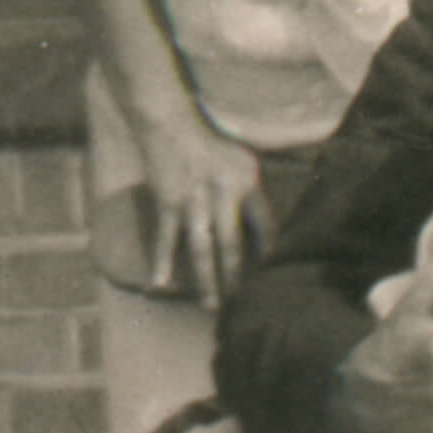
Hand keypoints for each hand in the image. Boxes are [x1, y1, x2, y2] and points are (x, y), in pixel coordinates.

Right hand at [120, 94, 271, 309]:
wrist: (171, 125)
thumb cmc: (211, 146)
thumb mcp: (243, 162)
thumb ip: (254, 193)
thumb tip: (267, 229)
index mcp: (246, 181)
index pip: (265, 223)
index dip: (269, 251)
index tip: (273, 276)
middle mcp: (223, 191)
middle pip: (232, 243)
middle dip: (236, 276)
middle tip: (242, 303)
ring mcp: (194, 199)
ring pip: (201, 248)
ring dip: (206, 280)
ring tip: (211, 306)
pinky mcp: (168, 202)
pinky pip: (166, 238)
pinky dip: (162, 261)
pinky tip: (160, 284)